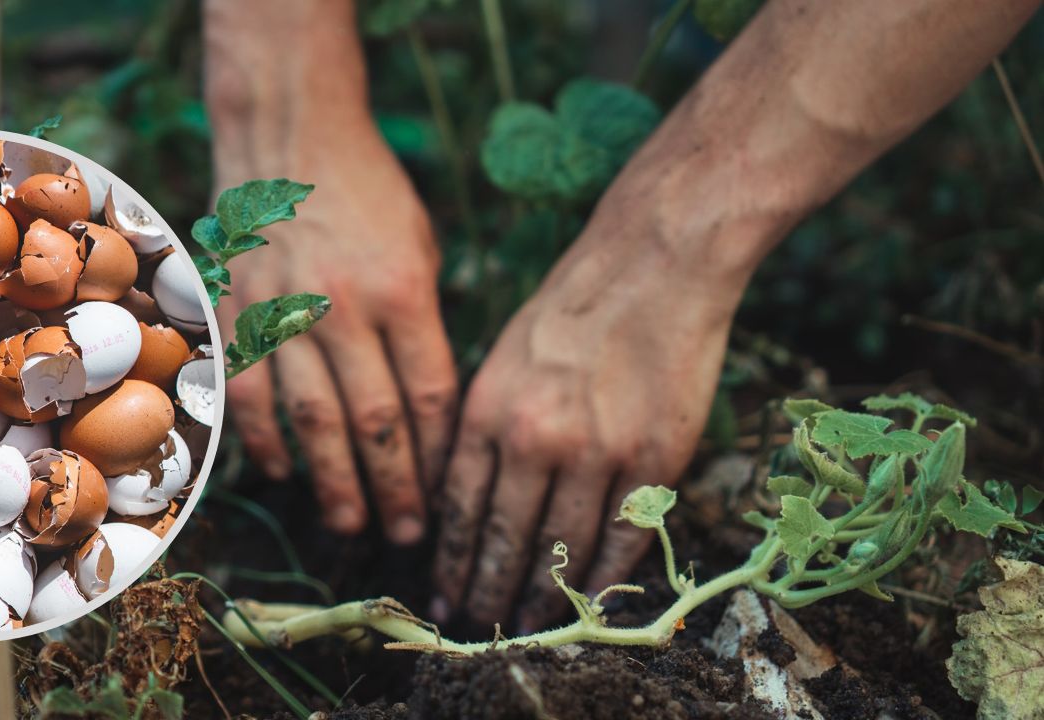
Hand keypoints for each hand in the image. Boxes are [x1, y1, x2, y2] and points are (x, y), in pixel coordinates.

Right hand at [214, 120, 456, 544]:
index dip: (439, 455)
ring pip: (313, 420)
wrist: (290, 135)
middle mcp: (346, 308)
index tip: (447, 496)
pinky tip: (284, 474)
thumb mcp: (421, 248)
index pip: (430, 396)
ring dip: (333, 481)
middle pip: (376, 421)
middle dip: (395, 487)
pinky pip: (252, 393)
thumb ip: (425, 324)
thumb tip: (430, 407)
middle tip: (405, 536)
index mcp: (405, 291)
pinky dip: (267, 440)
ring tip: (351, 524)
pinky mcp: (240, 312)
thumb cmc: (370, 193)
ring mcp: (286, 312)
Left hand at [431, 190, 748, 631]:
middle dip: (487, 591)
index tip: (444, 594)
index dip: (452, 561)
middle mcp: (534, 438)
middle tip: (479, 625)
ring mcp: (597, 452)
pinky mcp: (653, 459)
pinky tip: (590, 601)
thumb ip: (483, 426)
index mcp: (487, 409)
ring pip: (562, 550)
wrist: (654, 262)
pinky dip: (605, 577)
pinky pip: (623, 538)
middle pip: (504, 539)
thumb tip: (464, 498)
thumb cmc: (573, 304)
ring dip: (543, 596)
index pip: (460, 509)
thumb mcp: (502, 356)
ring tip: (528, 623)